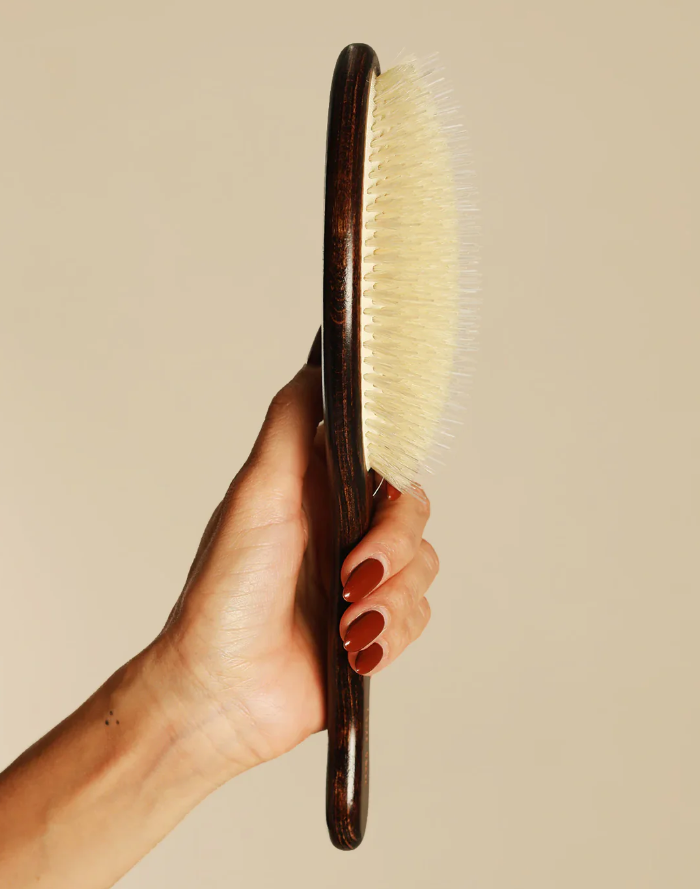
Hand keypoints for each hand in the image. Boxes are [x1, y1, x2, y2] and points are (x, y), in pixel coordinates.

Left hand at [153, 362, 438, 776]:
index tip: (382, 495)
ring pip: (424, 569)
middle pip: (412, 515)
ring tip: (346, 624)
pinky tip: (354, 650)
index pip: (384, 461)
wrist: (220, 692)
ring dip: (390, 600)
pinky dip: (391, 635)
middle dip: (391, 548)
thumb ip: (292, 426)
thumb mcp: (257, 494)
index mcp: (317, 491)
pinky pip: (419, 618)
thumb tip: (317, 363)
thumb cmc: (224, 593)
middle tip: (353, 575)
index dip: (392, 475)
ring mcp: (360, 581)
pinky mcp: (373, 629)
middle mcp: (342, 531)